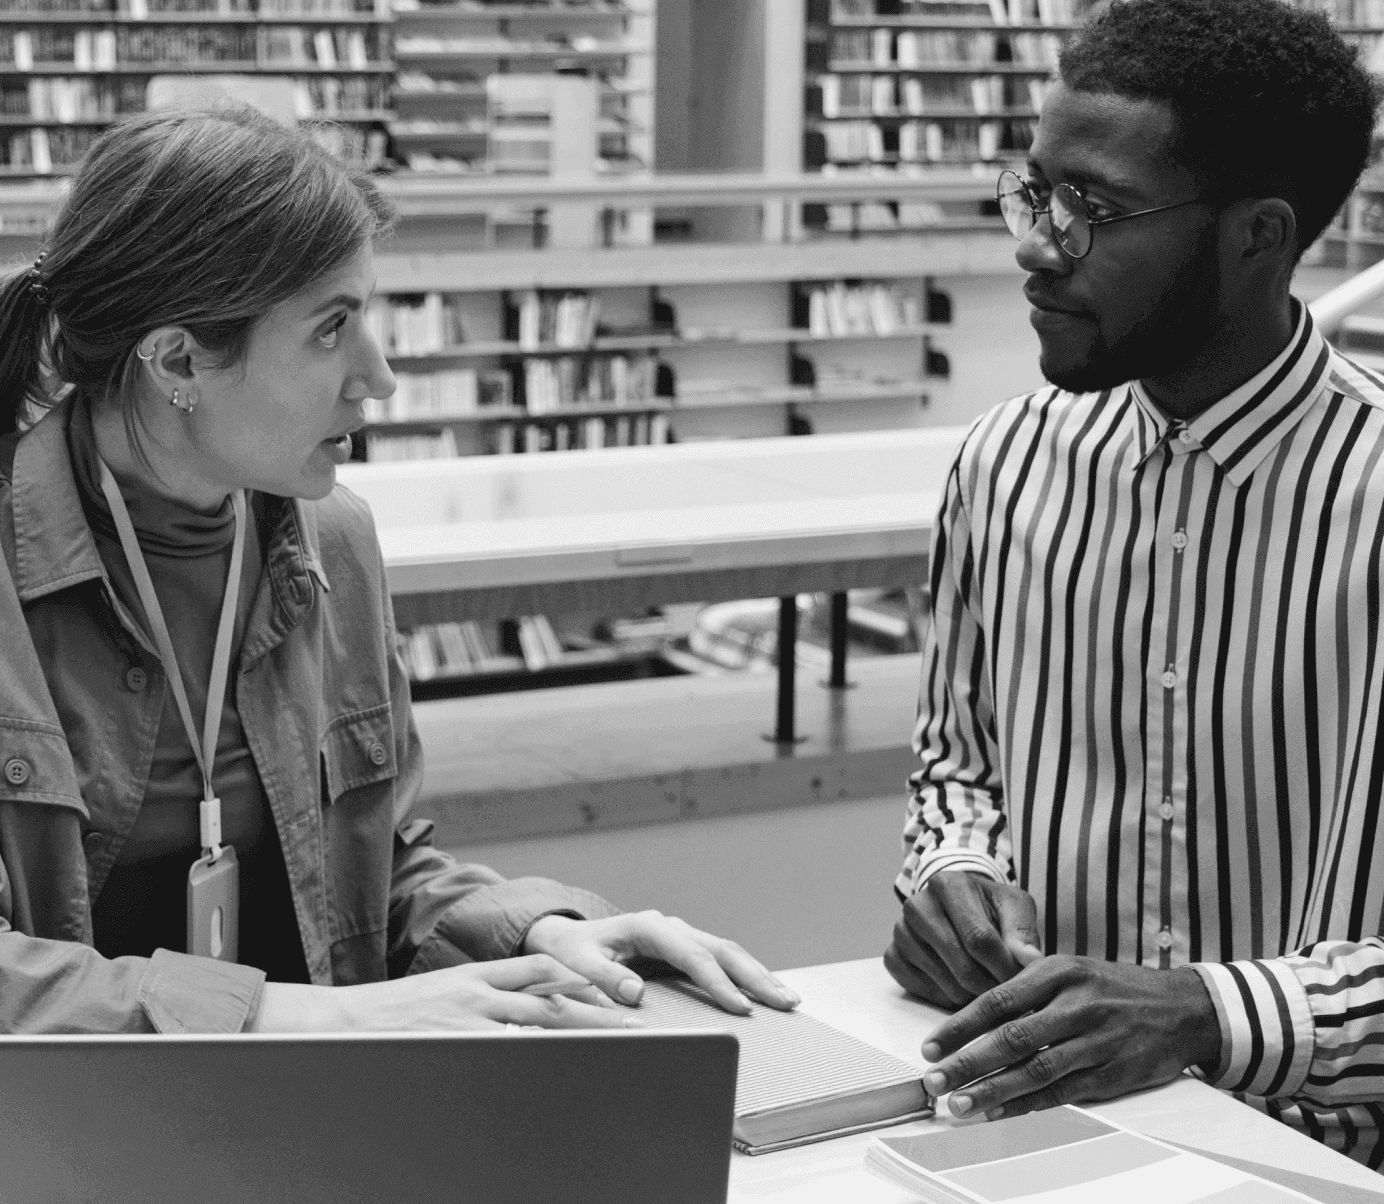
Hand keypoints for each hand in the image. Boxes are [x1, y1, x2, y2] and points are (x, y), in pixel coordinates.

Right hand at [248, 954, 643, 1032]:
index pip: (542, 967)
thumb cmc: (392, 1016)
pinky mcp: (455, 1046)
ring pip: (536, 1024)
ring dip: (577, 1034)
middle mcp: (479, 992)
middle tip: (634, 1021)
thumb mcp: (442, 996)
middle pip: (551, 996)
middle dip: (595, 1009)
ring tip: (614, 1047)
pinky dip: (533, 1062)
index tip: (615, 985)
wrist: (342, 1021)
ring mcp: (467, 1021)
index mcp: (477, 976)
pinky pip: (503, 1055)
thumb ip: (482, 1001)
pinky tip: (559, 1074)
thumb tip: (517, 1016)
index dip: (581, 974)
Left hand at [523, 911, 799, 1015]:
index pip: (691, 954)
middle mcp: (670, 927)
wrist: (567, 939)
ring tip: (787, 999)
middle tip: (784, 1001)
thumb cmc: (572, 953)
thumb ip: (603, 977)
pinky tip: (765, 991)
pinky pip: (720, 959)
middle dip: (754, 975)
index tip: (739, 1006)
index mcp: (647, 927)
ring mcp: (680, 935)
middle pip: (721, 948)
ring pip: (728, 951)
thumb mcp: (578, 964)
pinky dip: (745, 974)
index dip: (717, 981)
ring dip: (757, 974)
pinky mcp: (684, 948)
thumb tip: (635, 992)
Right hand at [884, 872, 1042, 1008]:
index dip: (1004, 968)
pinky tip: (957, 986)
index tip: (1021, 981)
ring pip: (943, 981)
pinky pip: (919, 988)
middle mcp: (917, 904)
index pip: (979, 938)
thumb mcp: (1014, 906)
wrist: (958, 906)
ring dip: (970, 994)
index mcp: (948, 884)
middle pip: (961, 965)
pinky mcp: (891, 954)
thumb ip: (1024, 931)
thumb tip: (1029, 959)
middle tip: (1005, 989)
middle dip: (990, 986)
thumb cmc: (990, 907)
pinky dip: (943, 996)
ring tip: (984, 986)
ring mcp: (900, 930)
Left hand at [919, 956, 1222, 1119]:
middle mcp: (1077, 1003)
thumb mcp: (1072, 967)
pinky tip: (1002, 1113)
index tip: (931, 1046)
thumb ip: (1027, 981)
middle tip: (935, 1081)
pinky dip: (1029, 1104)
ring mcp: (1098, 1040)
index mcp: (1059, 971)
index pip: (997, 1000)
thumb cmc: (1115, 986)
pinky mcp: (1115, 1072)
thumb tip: (975, 998)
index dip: (960, 1026)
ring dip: (993, 1091)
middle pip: (1012, 1037)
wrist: (1185, 1007)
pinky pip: (1065, 1092)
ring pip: (1036, 1069)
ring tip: (961, 1104)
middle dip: (967, 1062)